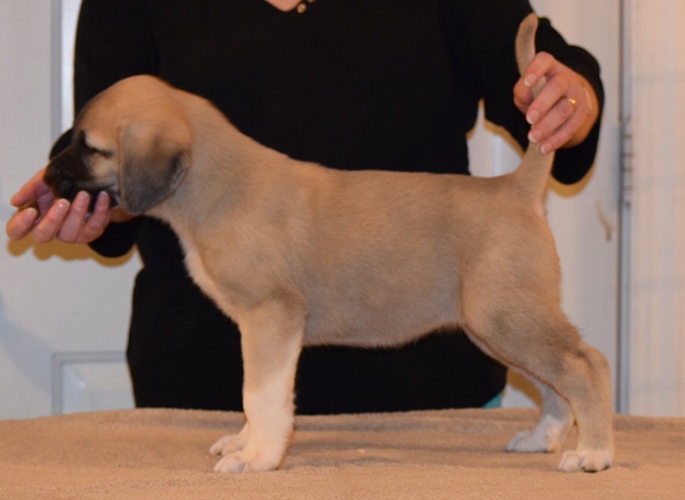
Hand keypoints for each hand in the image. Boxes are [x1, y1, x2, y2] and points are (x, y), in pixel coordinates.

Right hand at [5, 168, 121, 243]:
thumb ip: (32, 188)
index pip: (16, 231)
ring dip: (78, 213)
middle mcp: (50, 231)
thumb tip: (16, 201)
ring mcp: (70, 235)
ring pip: (71, 233)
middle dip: (53, 219)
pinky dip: (101, 211)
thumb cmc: (63, 183)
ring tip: (84, 194)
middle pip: (43, 235)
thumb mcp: (46, 180)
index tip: (31, 211)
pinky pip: (95, 227)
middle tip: (63, 201)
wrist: (91, 182)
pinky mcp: (90, 234)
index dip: (20, 225)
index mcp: (33, 219)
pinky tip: (102, 196)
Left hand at [514, 52, 598, 153]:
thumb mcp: (526, 89)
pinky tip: (545, 147)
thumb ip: (521, 90)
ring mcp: (576, 96)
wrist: (564, 99)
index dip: (536, 70)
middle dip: (542, 104)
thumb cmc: (539, 92)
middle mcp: (566, 79)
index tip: (527, 82)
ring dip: (548, 125)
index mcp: (550, 67)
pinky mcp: (581, 114)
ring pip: (565, 109)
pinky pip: (571, 127)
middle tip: (529, 119)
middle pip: (557, 88)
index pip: (544, 61)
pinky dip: (557, 138)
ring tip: (532, 137)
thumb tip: (525, 94)